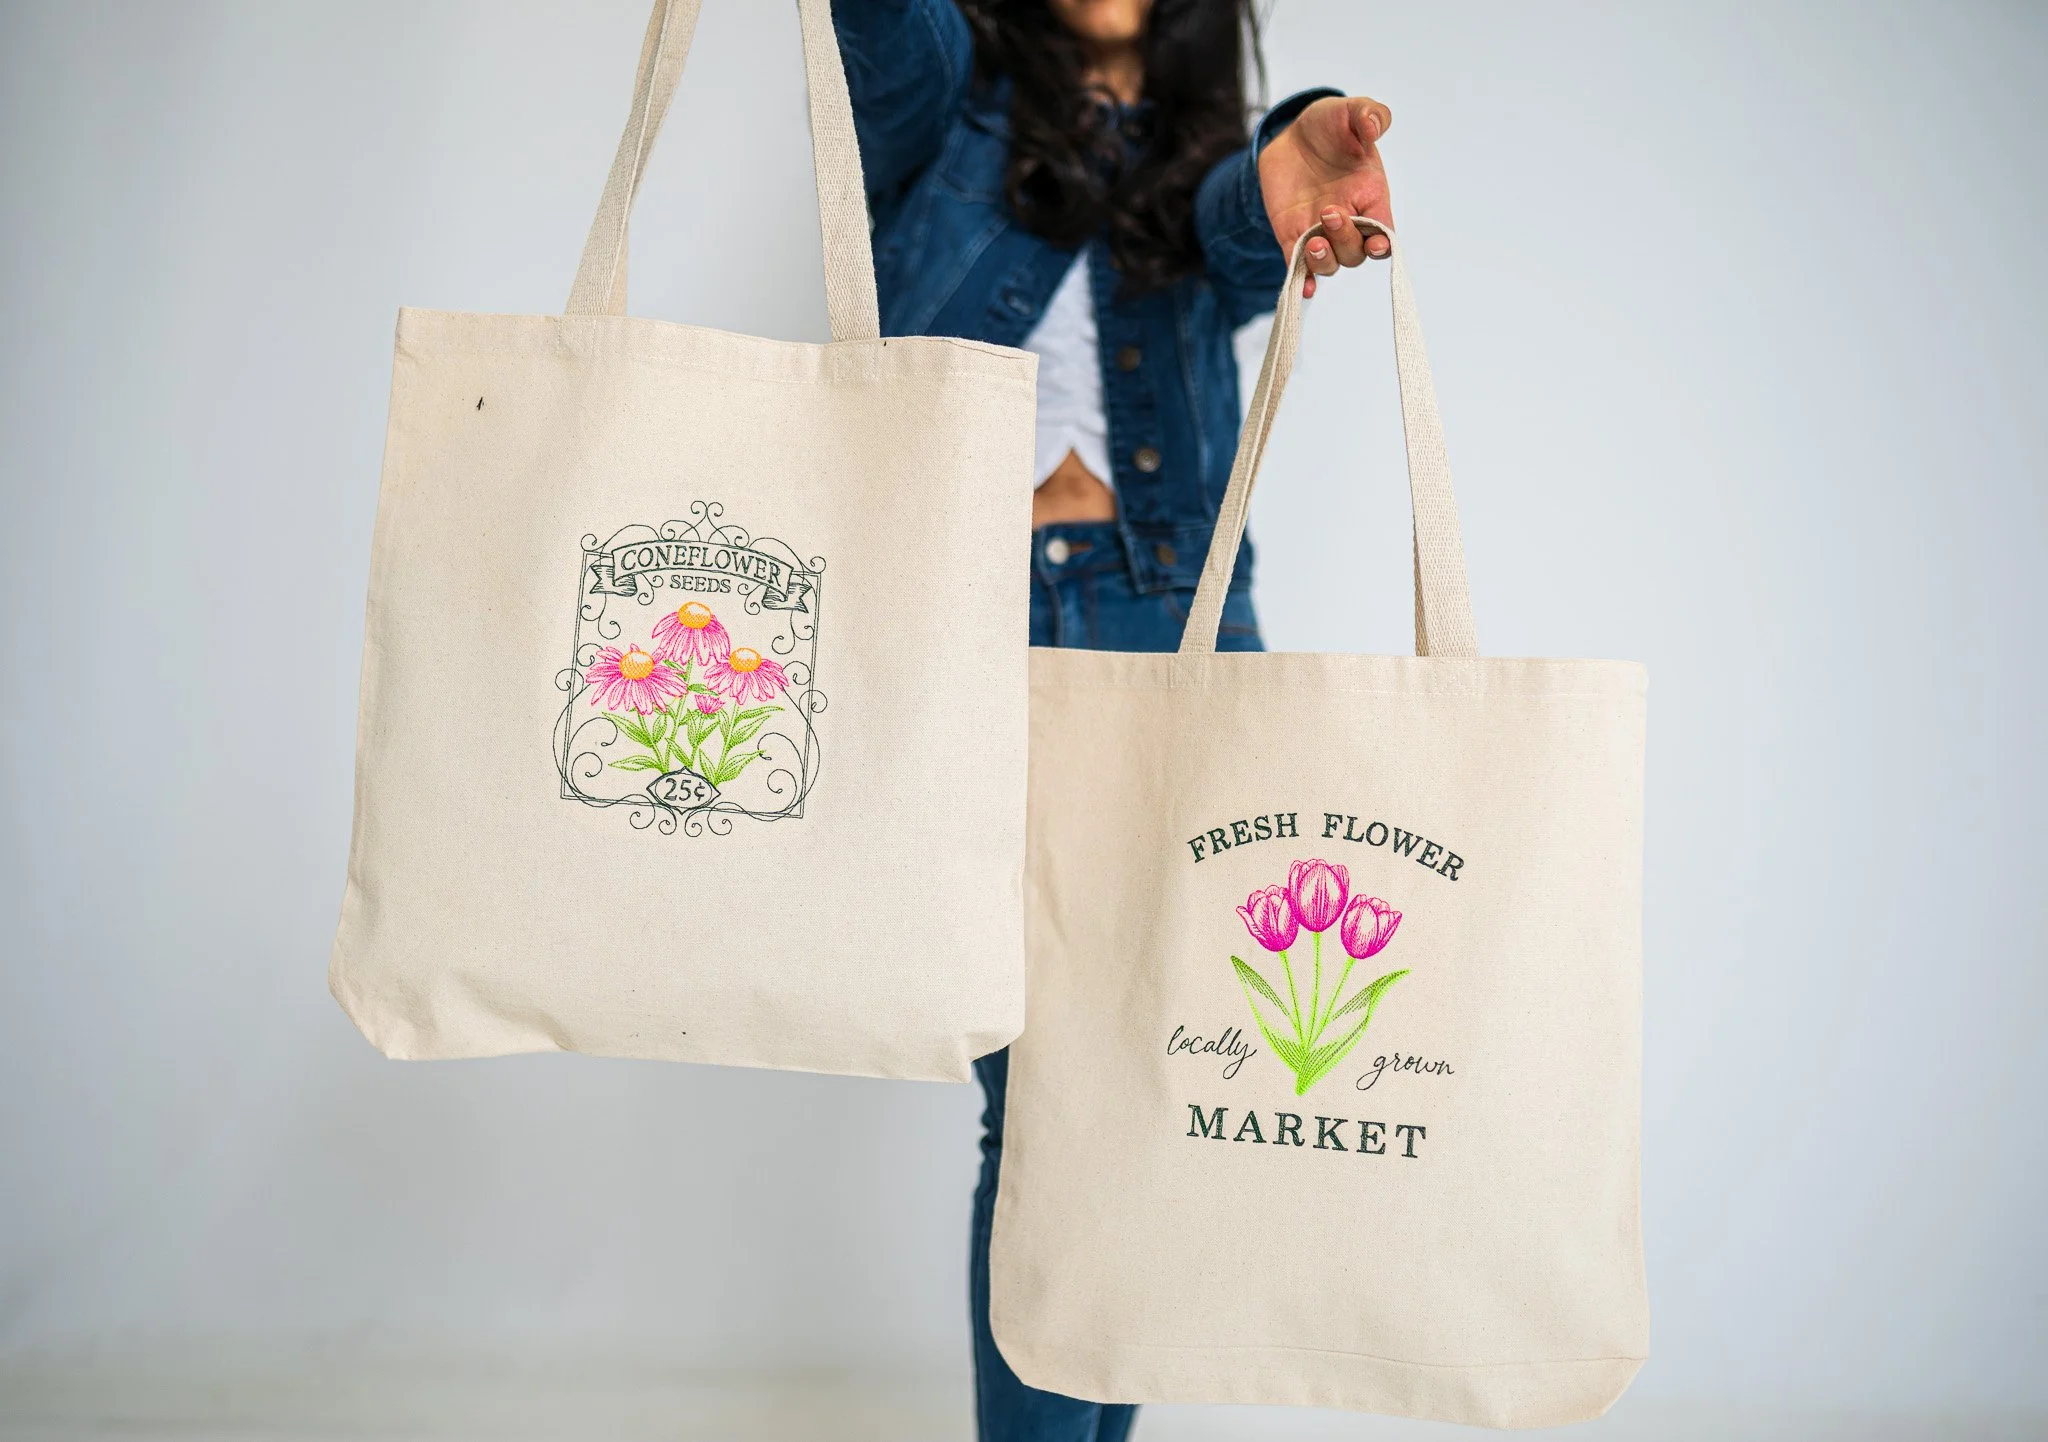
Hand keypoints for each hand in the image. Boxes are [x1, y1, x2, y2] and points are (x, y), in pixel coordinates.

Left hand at [1256, 95, 1394, 297]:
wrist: (1291, 135)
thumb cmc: (1330, 124)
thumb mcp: (1349, 111)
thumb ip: (1369, 115)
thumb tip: (1375, 127)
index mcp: (1370, 196)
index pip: (1384, 232)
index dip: (1383, 244)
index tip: (1376, 242)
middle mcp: (1349, 220)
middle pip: (1355, 253)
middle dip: (1345, 240)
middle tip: (1329, 211)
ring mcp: (1319, 231)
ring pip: (1330, 264)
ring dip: (1324, 260)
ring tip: (1313, 241)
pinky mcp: (1292, 236)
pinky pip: (1299, 267)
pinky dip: (1302, 280)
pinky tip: (1303, 287)